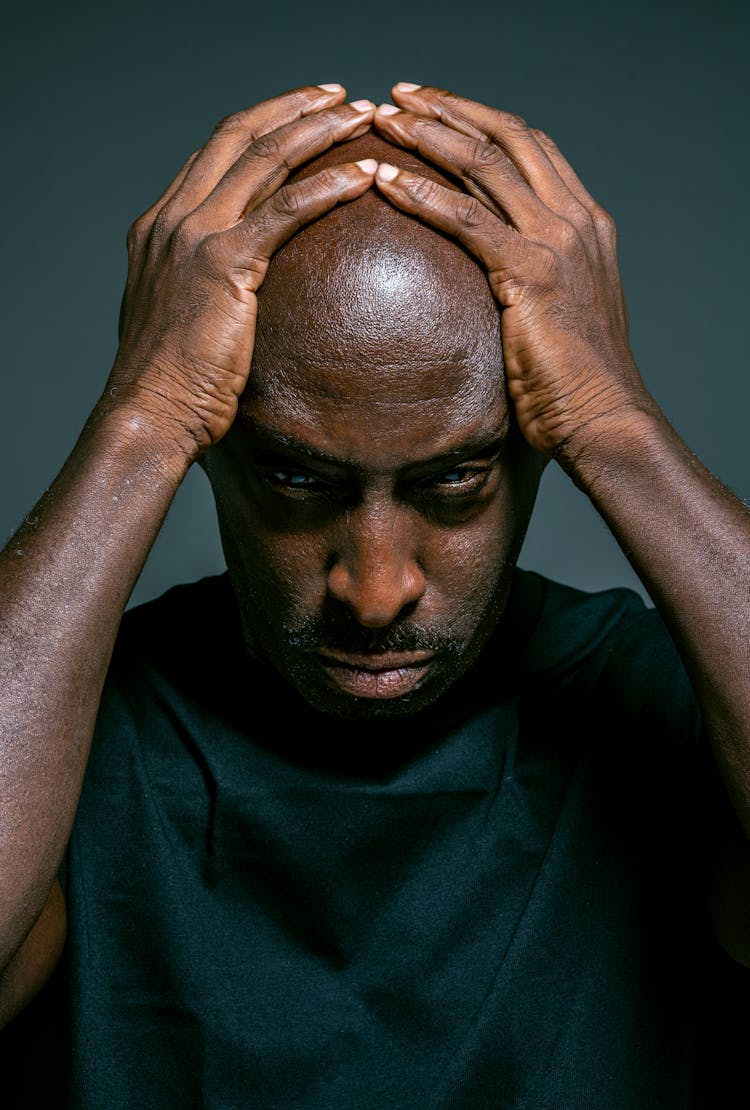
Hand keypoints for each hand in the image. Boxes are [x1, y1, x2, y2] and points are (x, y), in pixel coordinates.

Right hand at [109, 85, 376, 458]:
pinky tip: (366, 173)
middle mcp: (173, 218)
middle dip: (294, 108)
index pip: (214, 153)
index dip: (262, 125)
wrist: (150, 411)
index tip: (302, 114)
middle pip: (238, 136)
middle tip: (342, 97)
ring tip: (363, 117)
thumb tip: (234, 294)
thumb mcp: (178, 317)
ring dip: (319, 130)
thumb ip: (198, 287)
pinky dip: (330, 185)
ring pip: (265, 159)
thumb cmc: (169, 382)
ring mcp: (194, 235)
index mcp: (159, 226)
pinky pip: (288, 210)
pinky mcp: (223, 263)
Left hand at [373, 85, 656, 466]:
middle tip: (399, 96)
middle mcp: (575, 219)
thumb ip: (540, 279)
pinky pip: (465, 219)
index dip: (481, 121)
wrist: (603, 415)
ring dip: (428, 136)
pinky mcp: (531, 271)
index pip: (531, 147)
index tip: (437, 108)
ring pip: (485, 165)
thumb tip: (499, 279)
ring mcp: (557, 241)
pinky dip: (422, 194)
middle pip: (507, 139)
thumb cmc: (578, 380)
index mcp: (586, 222)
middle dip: (449, 109)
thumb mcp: (564, 312)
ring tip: (382, 120)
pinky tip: (385, 181)